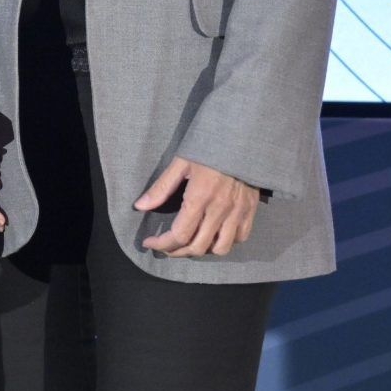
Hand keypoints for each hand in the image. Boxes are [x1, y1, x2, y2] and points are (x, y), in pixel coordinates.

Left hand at [136, 156, 260, 256]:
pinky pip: (240, 237)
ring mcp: (238, 212)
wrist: (242, 138)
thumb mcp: (180, 163)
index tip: (149, 242)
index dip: (162, 243)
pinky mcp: (251, 210)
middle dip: (177, 251)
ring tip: (189, 243)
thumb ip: (161, 187)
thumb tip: (140, 206)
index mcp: (200, 197)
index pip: (180, 234)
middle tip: (166, 246)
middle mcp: (220, 209)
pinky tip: (213, 234)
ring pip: (221, 248)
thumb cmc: (207, 148)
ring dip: (202, 250)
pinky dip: (225, 242)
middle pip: (198, 247)